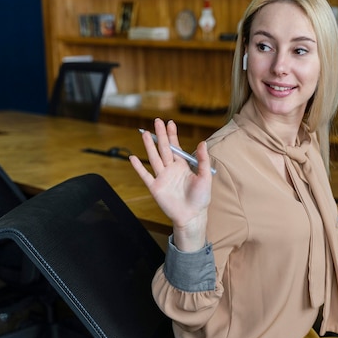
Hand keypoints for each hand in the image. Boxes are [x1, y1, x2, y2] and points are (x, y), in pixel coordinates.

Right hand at [129, 118, 212, 251]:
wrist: (192, 215)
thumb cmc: (201, 198)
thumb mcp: (205, 177)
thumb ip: (203, 160)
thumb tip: (203, 143)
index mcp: (183, 166)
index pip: (176, 147)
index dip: (172, 135)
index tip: (170, 123)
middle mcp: (171, 169)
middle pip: (164, 149)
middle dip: (160, 135)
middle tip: (157, 121)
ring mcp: (162, 177)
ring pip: (154, 158)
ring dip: (149, 146)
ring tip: (145, 133)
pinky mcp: (155, 187)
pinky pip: (145, 175)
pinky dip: (138, 167)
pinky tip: (133, 158)